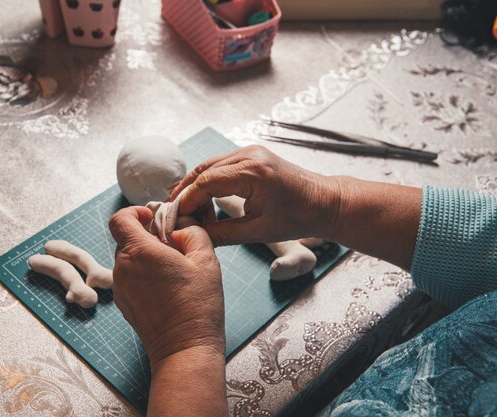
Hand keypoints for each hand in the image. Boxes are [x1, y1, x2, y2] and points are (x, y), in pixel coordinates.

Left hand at [109, 206, 224, 363]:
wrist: (184, 348)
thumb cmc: (197, 306)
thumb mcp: (206, 260)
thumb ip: (192, 232)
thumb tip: (181, 225)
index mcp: (140, 252)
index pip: (120, 219)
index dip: (135, 213)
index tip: (153, 219)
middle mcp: (123, 268)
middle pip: (126, 238)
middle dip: (147, 237)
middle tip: (173, 247)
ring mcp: (120, 287)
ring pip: (128, 259)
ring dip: (146, 257)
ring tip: (172, 271)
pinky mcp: (123, 303)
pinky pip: (129, 277)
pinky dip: (143, 275)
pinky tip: (166, 288)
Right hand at [170, 145, 339, 245]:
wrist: (324, 202)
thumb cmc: (297, 218)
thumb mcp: (257, 231)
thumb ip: (221, 234)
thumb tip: (192, 235)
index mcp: (253, 172)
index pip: (206, 182)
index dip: (187, 200)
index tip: (175, 217)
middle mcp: (250, 155)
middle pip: (203, 169)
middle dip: (185, 191)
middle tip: (171, 212)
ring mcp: (251, 151)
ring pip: (210, 165)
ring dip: (195, 185)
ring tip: (184, 208)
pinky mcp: (252, 154)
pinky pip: (221, 165)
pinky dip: (208, 180)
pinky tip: (202, 198)